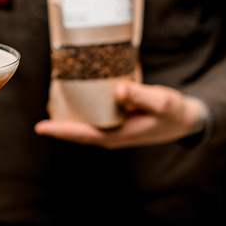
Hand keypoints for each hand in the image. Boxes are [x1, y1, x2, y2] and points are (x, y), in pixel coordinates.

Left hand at [34, 81, 206, 148]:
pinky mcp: (116, 121)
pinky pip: (94, 116)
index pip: (81, 134)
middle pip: (77, 130)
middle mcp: (110, 135)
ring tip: (52, 98)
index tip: (40, 128)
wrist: (186, 119)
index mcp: (116, 135)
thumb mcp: (160, 101)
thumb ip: (139, 95)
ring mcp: (113, 129)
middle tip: (42, 105)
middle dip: (58, 121)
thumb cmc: (173, 112)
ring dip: (68, 114)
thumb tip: (116, 90)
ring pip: (84, 123)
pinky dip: (83, 108)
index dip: (60, 130)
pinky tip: (76, 95)